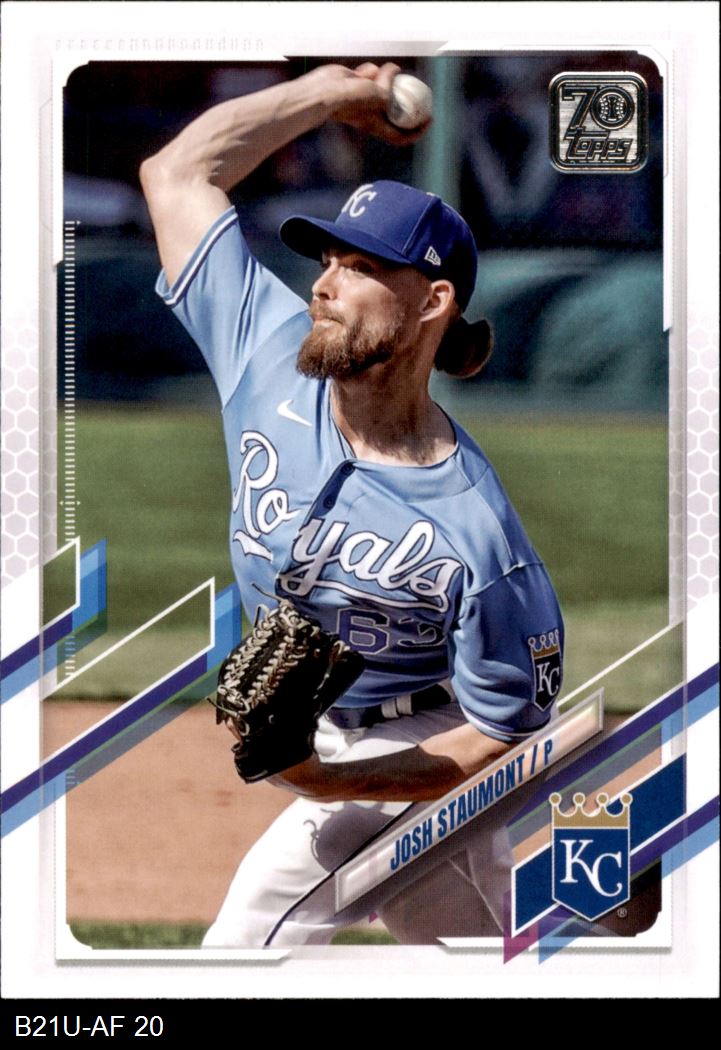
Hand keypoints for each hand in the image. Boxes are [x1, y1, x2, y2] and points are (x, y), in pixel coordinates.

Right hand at [314, 62, 431, 144]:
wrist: (325, 91)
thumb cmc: (350, 101)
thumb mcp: (378, 96)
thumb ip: (390, 87)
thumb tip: (396, 70)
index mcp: (379, 126)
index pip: (402, 136)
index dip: (418, 131)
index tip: (429, 118)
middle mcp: (373, 114)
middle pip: (396, 107)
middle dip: (404, 94)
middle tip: (414, 83)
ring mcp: (365, 99)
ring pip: (384, 85)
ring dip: (385, 76)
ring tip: (379, 73)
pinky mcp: (357, 85)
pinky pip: (370, 74)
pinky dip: (369, 70)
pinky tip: (361, 72)